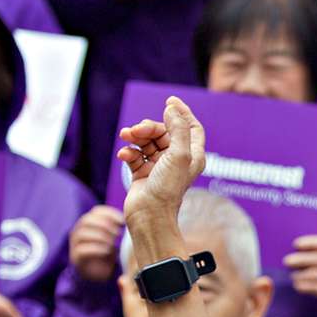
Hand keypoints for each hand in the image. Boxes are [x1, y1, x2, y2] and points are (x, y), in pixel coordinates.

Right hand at [70, 205, 125, 282]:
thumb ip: (118, 228)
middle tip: (118, 233)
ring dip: (100, 237)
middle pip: (87, 220)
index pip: (96, 211)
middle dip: (104, 224)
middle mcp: (79, 230)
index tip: (122, 220)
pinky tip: (107, 251)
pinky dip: (96, 249)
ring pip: (83, 234)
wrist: (98, 273)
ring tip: (113, 243)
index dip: (110, 213)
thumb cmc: (108, 252)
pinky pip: (82, 249)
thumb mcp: (114, 238)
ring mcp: (75, 244)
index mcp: (89, 222)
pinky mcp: (76, 257)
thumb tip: (131, 219)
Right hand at [118, 96, 206, 233]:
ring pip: (147, 141)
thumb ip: (177, 129)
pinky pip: (135, 154)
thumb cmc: (168, 188)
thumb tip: (172, 108)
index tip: (169, 101)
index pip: (191, 127)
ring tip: (125, 137)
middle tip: (137, 130)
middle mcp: (177, 160)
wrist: (149, 215)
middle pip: (164, 131)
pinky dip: (129, 152)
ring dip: (135, 137)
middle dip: (149, 127)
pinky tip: (124, 155)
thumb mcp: (179, 154)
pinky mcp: (143, 173)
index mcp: (192, 155)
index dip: (182, 113)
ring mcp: (159, 166)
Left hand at [285, 235, 316, 309]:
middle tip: (287, 261)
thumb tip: (300, 248)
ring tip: (293, 275)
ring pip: (313, 274)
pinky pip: (313, 287)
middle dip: (299, 259)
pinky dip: (302, 285)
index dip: (310, 242)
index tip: (296, 244)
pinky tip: (298, 285)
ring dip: (299, 274)